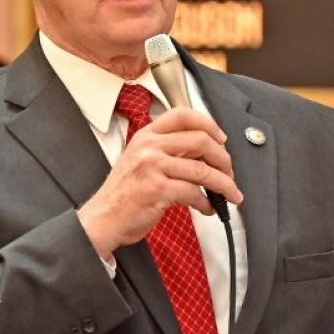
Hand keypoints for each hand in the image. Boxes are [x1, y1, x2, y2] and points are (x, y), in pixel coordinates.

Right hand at [78, 107, 242, 259]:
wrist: (102, 219)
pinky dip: (207, 203)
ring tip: (230, 194)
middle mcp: (149, 147)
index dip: (209, 125)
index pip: (183, 115)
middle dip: (224, 158)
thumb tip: (204, 154)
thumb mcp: (139, 161)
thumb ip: (166, 151)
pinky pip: (195, 193)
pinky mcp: (158, 189)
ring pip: (203, 170)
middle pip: (201, 140)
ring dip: (224, 184)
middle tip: (230, 172)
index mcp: (146, 136)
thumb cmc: (123, 194)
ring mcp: (153, 167)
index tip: (221, 140)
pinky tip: (208, 208)